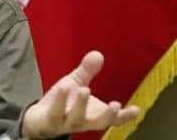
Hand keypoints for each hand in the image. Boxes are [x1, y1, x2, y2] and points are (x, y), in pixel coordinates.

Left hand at [21, 51, 139, 138]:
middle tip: (116, 104)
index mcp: (93, 114)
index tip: (137, 109)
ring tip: (85, 89)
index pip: (113, 119)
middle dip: (107, 115)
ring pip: (76, 118)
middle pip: (98, 122)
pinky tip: (63, 87)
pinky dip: (59, 100)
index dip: (125, 116)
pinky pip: (55, 112)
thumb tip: (98, 54)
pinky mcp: (50, 120)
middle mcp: (82, 121)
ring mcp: (66, 122)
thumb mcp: (76, 83)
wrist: (39, 117)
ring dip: (81, 105)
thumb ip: (87, 71)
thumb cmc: (63, 101)